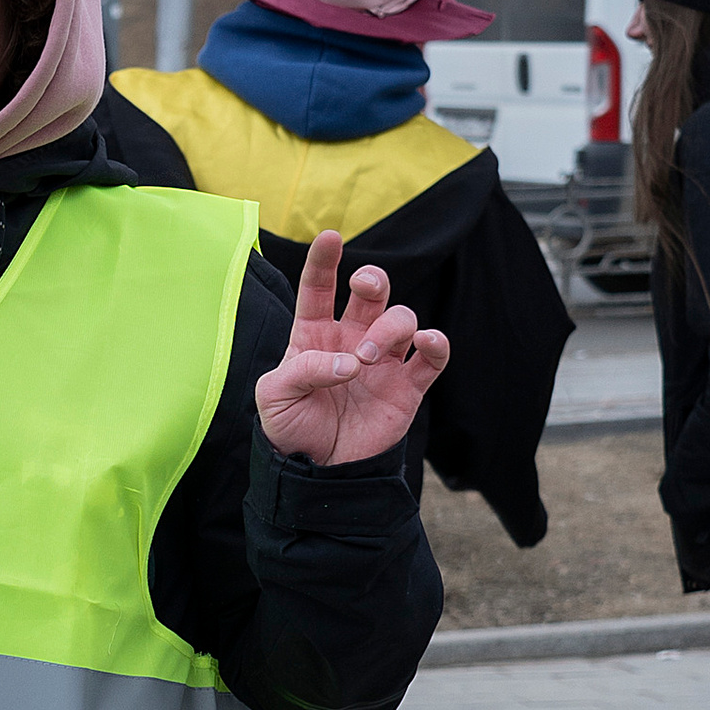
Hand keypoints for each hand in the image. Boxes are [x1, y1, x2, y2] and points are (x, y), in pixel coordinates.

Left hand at [254, 231, 449, 467]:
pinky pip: (433, 355)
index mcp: (313, 335)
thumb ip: (302, 369)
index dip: (324, 261)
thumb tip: (350, 362)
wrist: (319, 472)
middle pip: (372, 292)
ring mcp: (383, 361)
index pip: (319, 289)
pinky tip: (425, 343)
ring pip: (403, 318)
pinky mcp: (407, 387)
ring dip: (390, 327)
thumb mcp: (274, 396)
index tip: (330, 236)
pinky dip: (436, 343)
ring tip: (365, 359)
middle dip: (373, 279)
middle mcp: (351, 339)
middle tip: (363, 289)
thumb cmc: (291, 429)